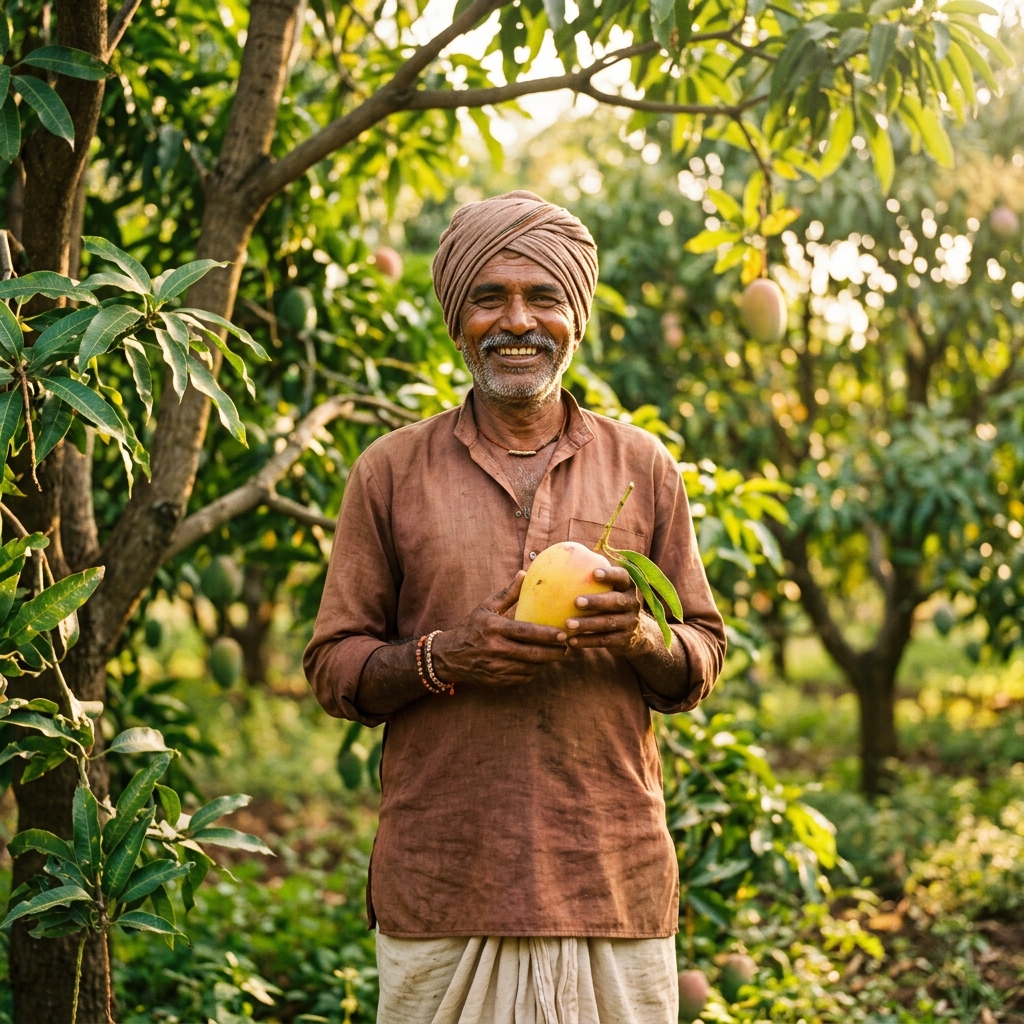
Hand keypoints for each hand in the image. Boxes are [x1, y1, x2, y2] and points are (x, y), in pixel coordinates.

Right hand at [432, 572, 568, 686]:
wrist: (448, 656)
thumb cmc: (471, 627)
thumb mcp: (486, 607)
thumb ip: (508, 593)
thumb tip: (525, 573)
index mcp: (494, 628)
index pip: (526, 632)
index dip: (547, 635)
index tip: (563, 634)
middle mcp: (494, 649)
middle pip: (532, 654)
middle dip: (553, 652)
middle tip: (567, 646)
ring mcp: (495, 667)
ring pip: (530, 667)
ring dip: (545, 662)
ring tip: (556, 653)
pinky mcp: (497, 680)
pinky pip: (522, 678)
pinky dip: (533, 671)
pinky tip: (538, 663)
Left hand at [564, 566, 657, 654]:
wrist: (635, 634)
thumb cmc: (609, 602)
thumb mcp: (608, 589)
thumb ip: (590, 577)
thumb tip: (561, 554)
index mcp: (627, 586)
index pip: (622, 577)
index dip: (610, 575)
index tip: (594, 573)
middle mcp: (633, 602)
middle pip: (616, 601)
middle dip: (597, 601)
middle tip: (576, 601)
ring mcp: (631, 622)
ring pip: (609, 623)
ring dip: (588, 624)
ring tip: (568, 624)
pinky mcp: (625, 639)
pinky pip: (605, 641)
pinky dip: (588, 641)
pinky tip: (571, 641)